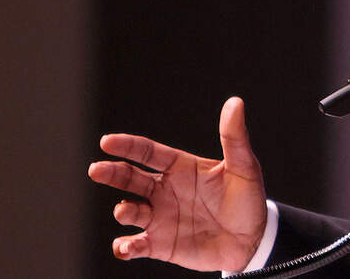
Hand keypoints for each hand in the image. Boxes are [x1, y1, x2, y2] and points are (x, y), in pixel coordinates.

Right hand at [87, 96, 267, 271]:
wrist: (253, 241)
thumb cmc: (248, 200)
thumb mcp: (244, 167)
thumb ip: (234, 137)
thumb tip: (235, 102)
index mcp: (181, 168)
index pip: (148, 152)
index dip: (128, 146)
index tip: (107, 141)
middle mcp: (165, 190)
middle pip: (130, 178)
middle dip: (112, 173)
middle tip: (97, 169)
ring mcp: (160, 217)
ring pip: (129, 210)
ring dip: (123, 210)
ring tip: (126, 210)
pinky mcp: (160, 244)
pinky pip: (134, 245)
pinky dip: (125, 247)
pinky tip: (126, 247)